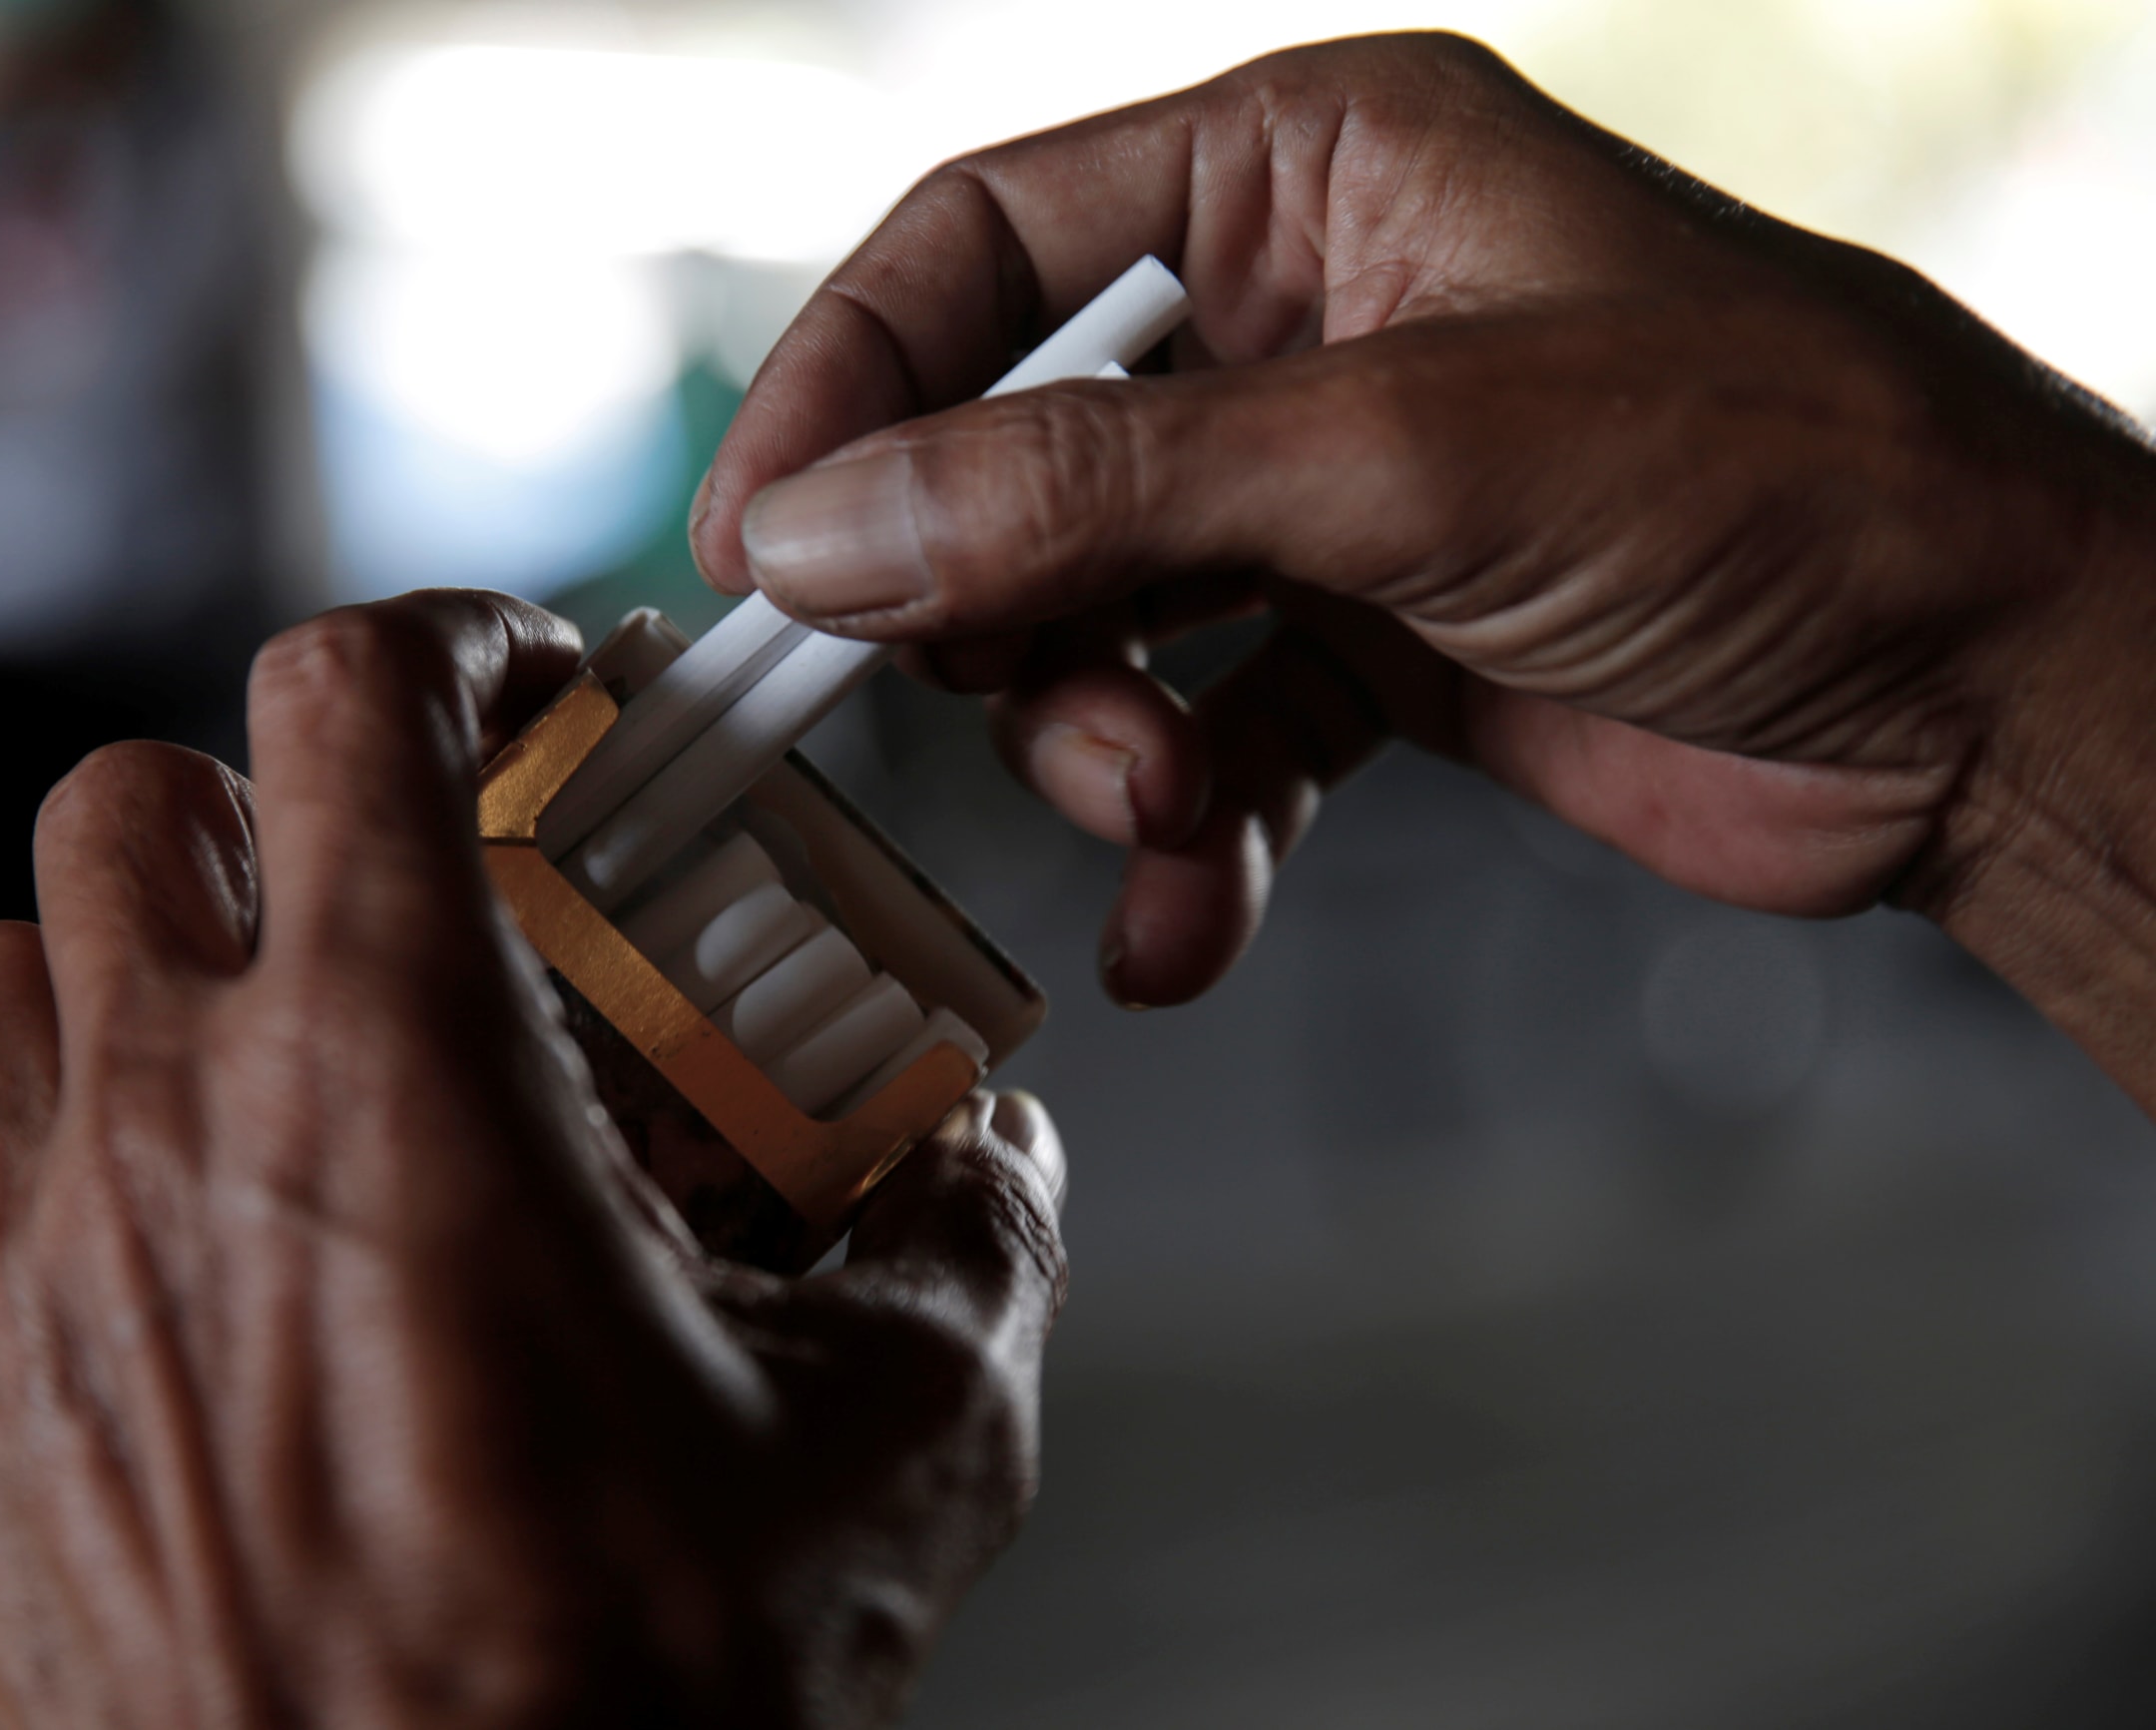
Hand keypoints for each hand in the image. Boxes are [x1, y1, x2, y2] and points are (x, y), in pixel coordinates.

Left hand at [0, 591, 1067, 1728]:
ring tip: (245, 1062)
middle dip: (278, 811)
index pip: (353, 700)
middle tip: (393, 902)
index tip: (514, 686)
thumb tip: (1002, 1163)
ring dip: (116, 971)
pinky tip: (79, 1226)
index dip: (446, 645)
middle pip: (138, 801)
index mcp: (399, 1082)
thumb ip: (970, 1253)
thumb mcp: (886, 1454)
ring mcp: (18, 1272)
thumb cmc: (624, 1708)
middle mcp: (168, 1135)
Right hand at [692, 32, 2155, 1104]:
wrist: (1991, 690)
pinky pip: (1210, 737)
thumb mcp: (1399, 455)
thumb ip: (1090, 492)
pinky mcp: (1376, 647)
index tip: (764, 546)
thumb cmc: (1777, 477)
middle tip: (997, 705)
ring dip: (1097, 736)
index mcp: (1309, 171)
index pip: (988, 246)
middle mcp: (1305, 318)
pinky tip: (1193, 922)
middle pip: (1019, 451)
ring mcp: (1334, 493)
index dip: (854, 386)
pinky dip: (1191, 841)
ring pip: (1099, 616)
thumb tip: (827, 528)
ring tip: (1162, 809)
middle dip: (996, 605)